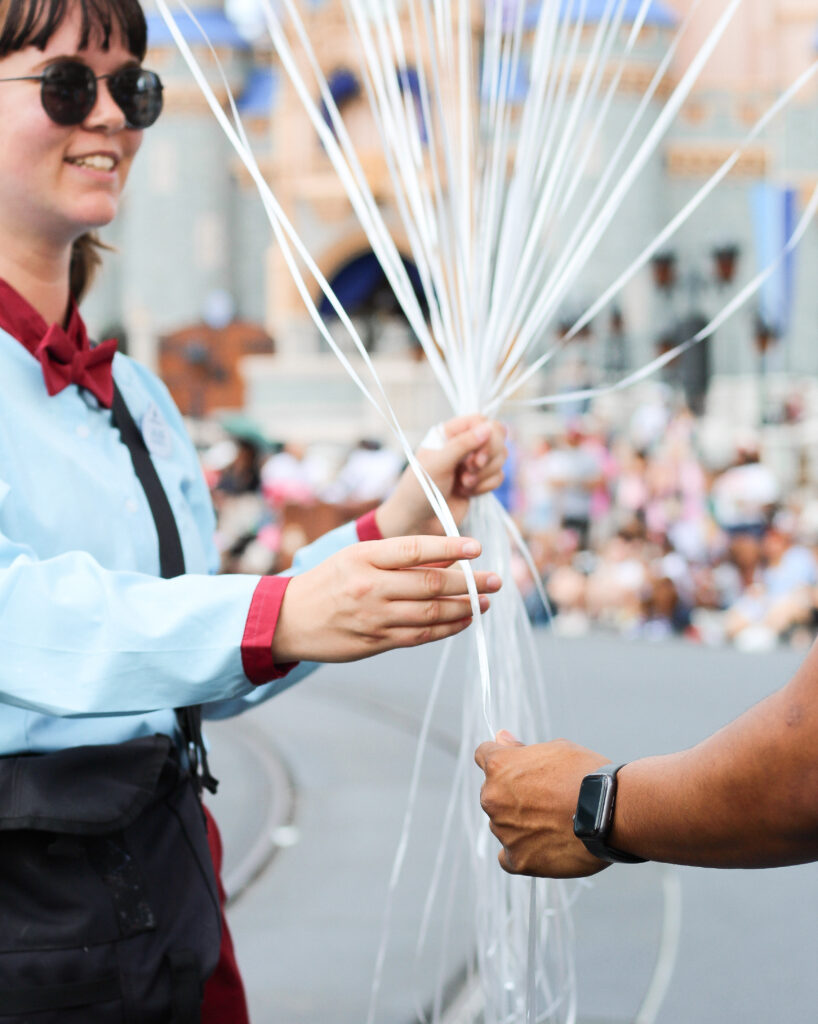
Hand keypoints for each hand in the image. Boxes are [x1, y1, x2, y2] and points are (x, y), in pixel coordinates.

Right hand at [273, 535, 501, 662]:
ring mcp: (373, 617)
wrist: (287, 620)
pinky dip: (446, 628)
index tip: (476, 546)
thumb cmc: (327, 582)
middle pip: (430, 583)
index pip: (414, 548)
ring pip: (430, 613)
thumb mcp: (355, 558)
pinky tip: (463, 621)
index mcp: (363, 557)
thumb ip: (397, 558)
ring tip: (485, 602)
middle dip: (469, 581)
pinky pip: (420, 636)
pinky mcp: (375, 642)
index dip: (450, 547)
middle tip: (496, 579)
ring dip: (464, 608)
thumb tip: (446, 557)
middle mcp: (370, 586)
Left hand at [376, 416, 506, 537]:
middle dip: (488, 456)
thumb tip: (487, 427)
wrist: (417, 522)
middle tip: (469, 471)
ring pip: (500, 457)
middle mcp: (463, 445)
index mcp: (448, 433)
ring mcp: (472, 463)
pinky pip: (498, 477)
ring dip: (484, 474)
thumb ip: (462, 444)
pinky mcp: (480, 481)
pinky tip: (466, 493)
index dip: (486, 437)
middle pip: (496, 436)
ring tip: (463, 484)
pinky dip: (485, 487)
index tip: (476, 457)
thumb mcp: (437, 464)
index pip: (480, 421)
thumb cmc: (419, 490)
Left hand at [475, 732, 610, 878]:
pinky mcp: (518, 859)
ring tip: (555, 823)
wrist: (609, 811)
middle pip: (492, 792)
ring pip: (502, 824)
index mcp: (499, 766)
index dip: (502, 759)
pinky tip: (542, 847)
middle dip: (511, 793)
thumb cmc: (585, 775)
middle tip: (546, 797)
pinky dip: (522, 852)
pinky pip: (508, 857)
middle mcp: (493, 798)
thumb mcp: (556, 749)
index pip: (483, 755)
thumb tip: (500, 737)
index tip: (517, 766)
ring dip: (519, 823)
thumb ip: (521, 748)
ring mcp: (503, 831)